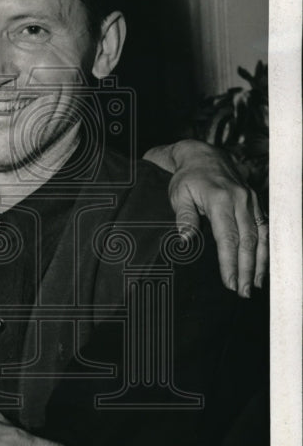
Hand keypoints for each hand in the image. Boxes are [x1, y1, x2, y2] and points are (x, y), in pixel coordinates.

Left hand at [144, 139, 267, 295]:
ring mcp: (250, 200)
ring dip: (260, 261)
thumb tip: (186, 239)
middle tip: (244, 291)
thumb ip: (184, 217)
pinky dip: (266, 247)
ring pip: (261, 235)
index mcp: (220, 200)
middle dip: (247, 269)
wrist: (202, 155)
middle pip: (248, 240)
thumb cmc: (187, 177)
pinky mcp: (255, 201)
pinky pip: (264, 227)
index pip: (227, 238)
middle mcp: (240, 200)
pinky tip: (263, 264)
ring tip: (256, 284)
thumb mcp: (178, 194)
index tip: (229, 282)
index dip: (230, 262)